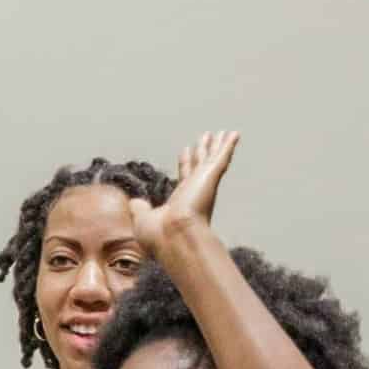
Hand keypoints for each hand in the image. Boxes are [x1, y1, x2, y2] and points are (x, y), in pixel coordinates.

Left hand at [130, 130, 238, 258]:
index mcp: (181, 200)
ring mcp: (203, 183)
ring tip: (224, 132)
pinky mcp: (210, 177)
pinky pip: (221, 157)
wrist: (174, 236)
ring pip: (213, 158)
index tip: (186, 150)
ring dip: (218, 145)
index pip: (184, 176)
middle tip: (209, 137)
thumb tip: (135, 202)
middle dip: (204, 150)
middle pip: (201, 164)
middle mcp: (194, 190)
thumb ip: (140, 208)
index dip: (186, 162)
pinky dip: (228, 145)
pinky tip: (234, 134)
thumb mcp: (144, 218)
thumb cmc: (160, 235)